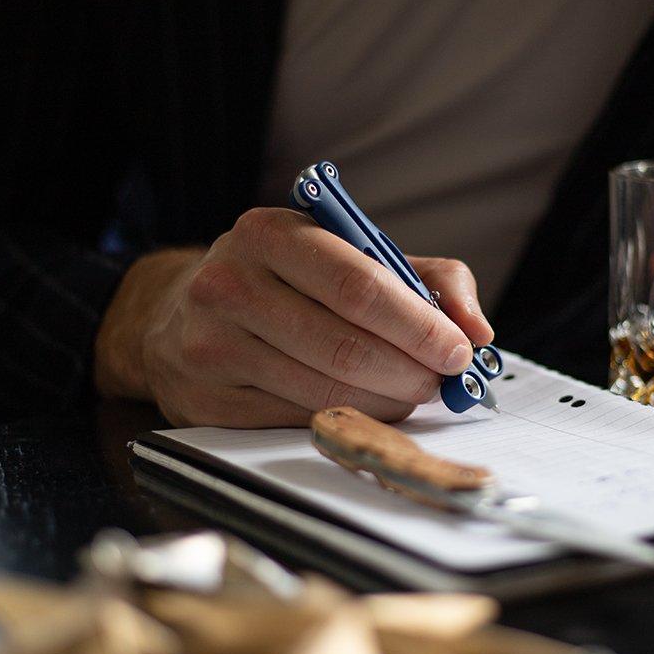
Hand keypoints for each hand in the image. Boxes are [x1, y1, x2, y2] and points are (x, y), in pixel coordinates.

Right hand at [94, 207, 493, 426]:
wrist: (178, 311)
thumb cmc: (285, 280)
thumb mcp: (349, 253)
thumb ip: (426, 278)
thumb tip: (475, 329)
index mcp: (270, 233)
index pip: (358, 286)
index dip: (418, 325)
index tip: (458, 350)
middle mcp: (230, 284)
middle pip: (343, 346)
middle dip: (409, 371)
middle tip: (442, 382)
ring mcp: (211, 344)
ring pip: (322, 391)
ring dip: (385, 400)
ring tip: (412, 392)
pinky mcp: (203, 398)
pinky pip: (294, 419)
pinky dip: (346, 418)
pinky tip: (367, 406)